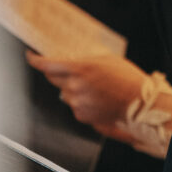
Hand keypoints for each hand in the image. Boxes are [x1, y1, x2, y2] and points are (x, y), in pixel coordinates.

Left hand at [26, 52, 147, 128]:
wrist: (139, 103)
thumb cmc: (127, 79)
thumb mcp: (106, 60)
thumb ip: (85, 61)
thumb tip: (71, 61)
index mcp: (80, 68)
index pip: (47, 65)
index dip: (35, 60)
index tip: (31, 56)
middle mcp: (75, 86)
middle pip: (53, 79)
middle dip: (58, 74)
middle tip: (73, 73)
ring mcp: (77, 102)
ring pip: (65, 93)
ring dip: (74, 90)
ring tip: (95, 89)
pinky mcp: (82, 115)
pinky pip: (75, 106)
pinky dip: (82, 102)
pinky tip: (97, 99)